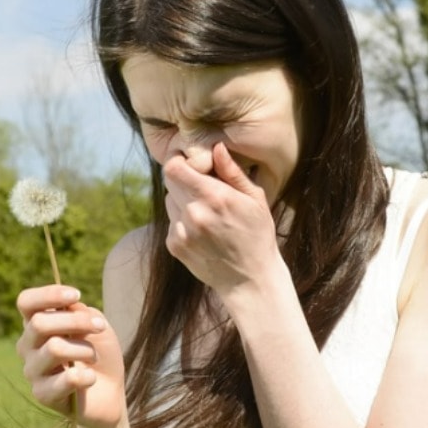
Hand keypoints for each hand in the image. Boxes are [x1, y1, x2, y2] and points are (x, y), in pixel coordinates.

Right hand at [15, 285, 125, 427]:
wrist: (110, 392)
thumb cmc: (100, 353)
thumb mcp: (95, 323)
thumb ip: (79, 311)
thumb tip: (68, 306)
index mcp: (36, 324)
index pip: (26, 302)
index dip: (48, 295)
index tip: (76, 295)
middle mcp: (27, 346)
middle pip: (39, 323)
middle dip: (77, 321)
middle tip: (100, 327)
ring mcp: (32, 370)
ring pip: (54, 348)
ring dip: (85, 349)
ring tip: (94, 357)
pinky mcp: (42, 394)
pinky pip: (65, 379)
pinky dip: (86, 376)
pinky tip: (91, 378)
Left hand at [163, 142, 281, 293]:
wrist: (249, 279)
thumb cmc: (257, 234)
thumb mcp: (254, 199)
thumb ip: (232, 172)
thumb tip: (216, 147)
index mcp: (214, 197)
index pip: (174, 168)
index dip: (180, 162)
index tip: (192, 165)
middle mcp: (194, 214)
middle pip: (170, 181)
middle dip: (184, 180)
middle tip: (205, 190)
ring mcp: (182, 232)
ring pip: (170, 201)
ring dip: (183, 202)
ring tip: (208, 214)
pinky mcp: (174, 246)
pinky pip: (171, 222)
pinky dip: (183, 222)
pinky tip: (204, 232)